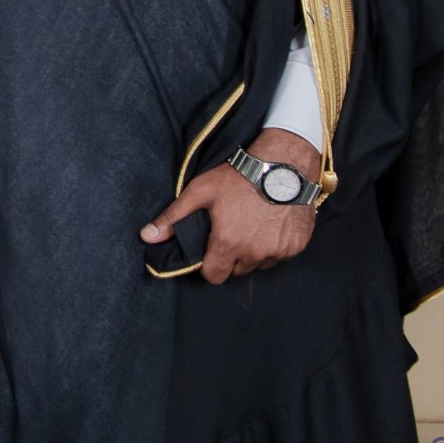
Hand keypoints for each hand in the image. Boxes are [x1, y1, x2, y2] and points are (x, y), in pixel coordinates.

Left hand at [140, 128, 319, 282]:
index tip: (210, 252)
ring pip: (260, 265)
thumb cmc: (239, 177)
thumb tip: (146, 236)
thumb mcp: (200, 192)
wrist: (284, 165)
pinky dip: (275, 246)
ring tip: (252, 227)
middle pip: (237, 271)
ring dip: (254, 253)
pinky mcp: (297, 246)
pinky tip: (270, 224)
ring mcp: (279, 251)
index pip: (214, 277)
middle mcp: (254, 253)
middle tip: (231, 234)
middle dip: (231, 258)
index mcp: (228, 244)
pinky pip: (281, 255)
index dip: (209, 267)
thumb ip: (172, 217)